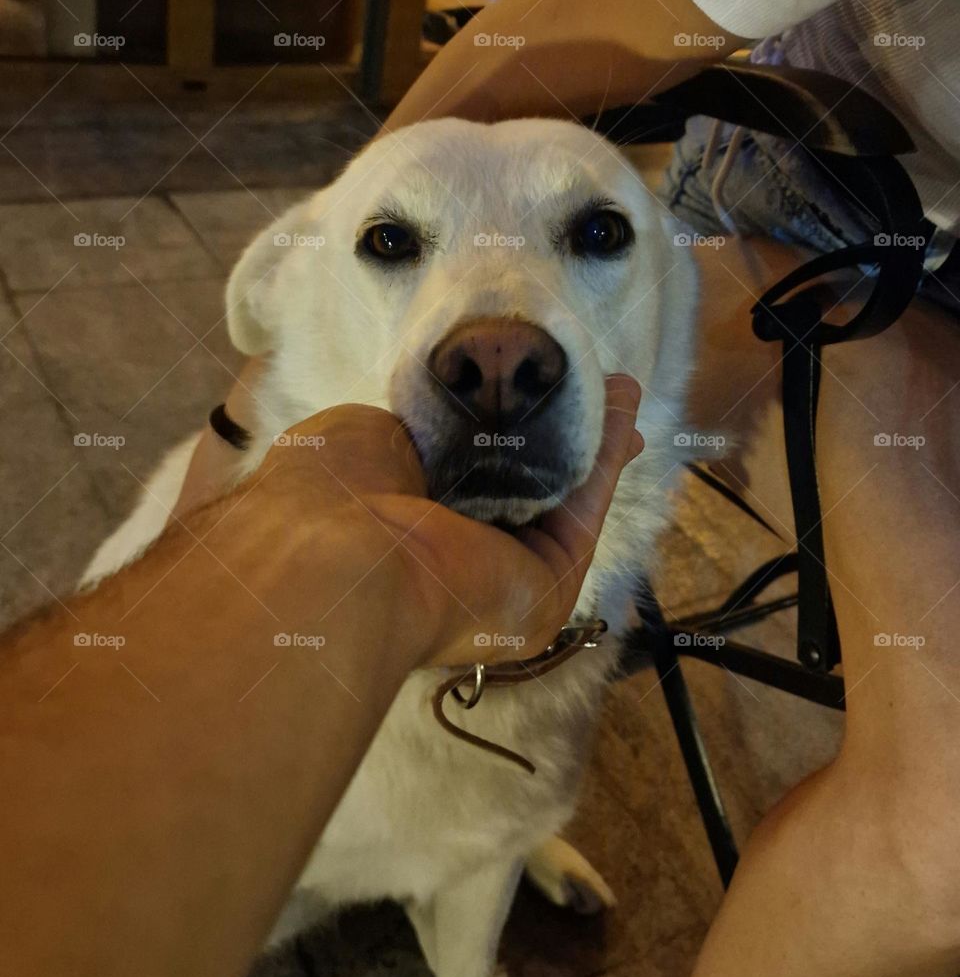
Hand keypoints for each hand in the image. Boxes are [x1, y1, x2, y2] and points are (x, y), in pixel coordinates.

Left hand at [180, 375, 642, 668]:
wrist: (341, 554)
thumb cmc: (331, 489)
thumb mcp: (366, 438)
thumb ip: (418, 433)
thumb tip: (451, 420)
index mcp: (402, 526)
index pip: (464, 478)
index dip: (500, 435)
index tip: (526, 394)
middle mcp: (455, 559)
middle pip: (522, 490)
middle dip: (560, 440)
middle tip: (594, 393)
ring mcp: (504, 578)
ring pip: (559, 499)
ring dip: (593, 443)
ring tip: (623, 390)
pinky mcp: (547, 586)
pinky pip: (582, 513)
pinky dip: (605, 461)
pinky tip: (622, 412)